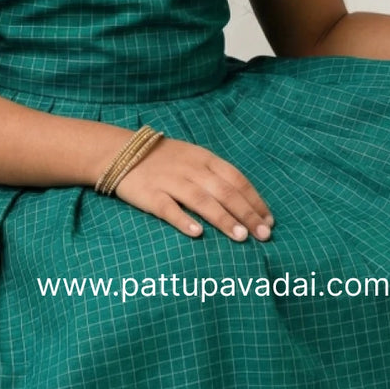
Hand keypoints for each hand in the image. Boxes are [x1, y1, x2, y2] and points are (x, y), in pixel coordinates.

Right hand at [112, 137, 274, 241]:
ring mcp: (170, 181)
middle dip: (247, 213)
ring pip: (202, 200)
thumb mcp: (193, 158)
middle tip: (264, 234)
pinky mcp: (150, 194)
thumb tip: (245, 200)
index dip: (254, 200)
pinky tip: (197, 234)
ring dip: (223, 219)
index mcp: (205, 159)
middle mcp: (191, 169)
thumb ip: (216, 175)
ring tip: (241, 236)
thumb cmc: (164, 159)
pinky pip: (168, 208)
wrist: (120, 152)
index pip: (237, 179)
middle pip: (224, 191)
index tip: (269, 219)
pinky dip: (183, 220)